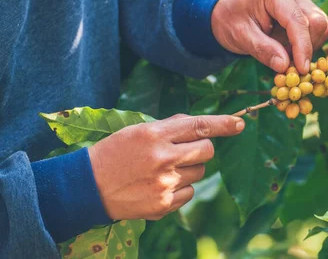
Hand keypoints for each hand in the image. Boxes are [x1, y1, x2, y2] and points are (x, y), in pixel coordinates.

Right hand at [88, 114, 244, 219]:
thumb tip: (198, 124)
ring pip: (199, 172)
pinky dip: (181, 188)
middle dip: (202, 148)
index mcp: (155, 134)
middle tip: (183, 150)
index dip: (223, 124)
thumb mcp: (138, 130)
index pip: (199, 125)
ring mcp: (164, 183)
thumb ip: (170, 126)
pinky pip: (190, 193)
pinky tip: (159, 185)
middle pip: (207, 150)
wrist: (88, 187)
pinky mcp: (163, 204)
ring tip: (163, 170)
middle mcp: (162, 158)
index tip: (239, 123)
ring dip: (189, 169)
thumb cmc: (114, 153)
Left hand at [212, 0, 327, 73]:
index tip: (301, 70)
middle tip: (287, 64)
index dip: (302, 47)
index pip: (298, 20)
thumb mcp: (239, 37)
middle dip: (307, 47)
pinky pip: (319, 29)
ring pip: (322, 26)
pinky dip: (308, 43)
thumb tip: (285, 66)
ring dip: (309, 46)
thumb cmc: (231, 21)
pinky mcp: (306, 7)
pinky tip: (289, 47)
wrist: (228, 11)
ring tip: (285, 53)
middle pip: (317, 22)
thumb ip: (262, 49)